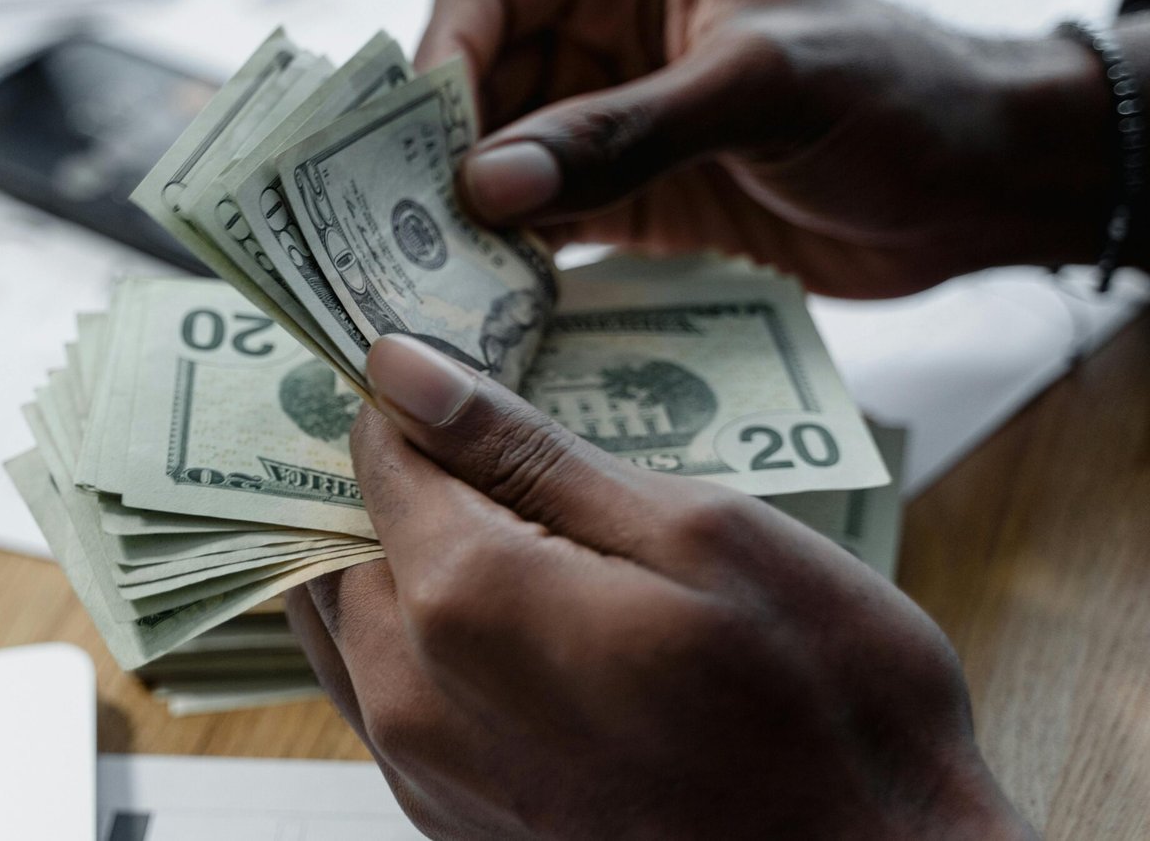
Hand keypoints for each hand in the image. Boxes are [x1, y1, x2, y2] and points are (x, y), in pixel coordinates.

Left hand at [286, 335, 1033, 839]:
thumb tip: (402, 369)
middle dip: (395, 475)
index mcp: (466, 598)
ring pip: (350, 621)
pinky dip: (416, 633)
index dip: (410, 398)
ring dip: (396, 555)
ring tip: (498, 520)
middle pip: (343, 538)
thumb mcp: (698, 531)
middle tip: (484, 442)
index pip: (377, 453)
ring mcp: (424, 770)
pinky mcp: (448, 816)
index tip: (456, 369)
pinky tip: (514, 616)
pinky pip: (383, 695)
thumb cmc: (822, 705)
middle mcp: (412, 694)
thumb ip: (526, 450)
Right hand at [418, 0, 1120, 297]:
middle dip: (433, 156)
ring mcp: (606, 118)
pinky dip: (510, 258)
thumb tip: (485, 182)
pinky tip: (488, 301)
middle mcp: (598, 31)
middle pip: (474, 84)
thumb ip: (622, 132)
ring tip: (429, 281)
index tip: (419, 152)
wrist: (980, 185)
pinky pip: (540, 221)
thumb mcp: (762, 91)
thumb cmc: (899, 92)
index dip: (441, 65)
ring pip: (495, 160)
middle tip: (394, 234)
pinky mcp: (625, 195)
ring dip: (463, 218)